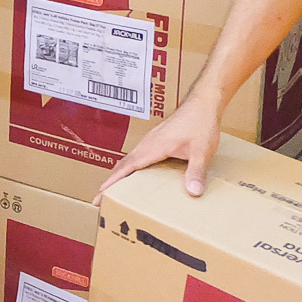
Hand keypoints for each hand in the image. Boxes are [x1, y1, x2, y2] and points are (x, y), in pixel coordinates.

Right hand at [96, 93, 222, 204]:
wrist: (201, 104)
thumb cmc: (200, 123)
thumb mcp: (201, 151)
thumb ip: (196, 171)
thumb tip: (193, 192)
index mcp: (153, 147)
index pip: (127, 167)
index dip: (113, 181)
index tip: (100, 193)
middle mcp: (147, 144)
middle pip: (122, 164)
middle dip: (110, 182)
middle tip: (100, 198)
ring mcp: (150, 141)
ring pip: (129, 160)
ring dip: (119, 174)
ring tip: (113, 189)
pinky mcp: (155, 140)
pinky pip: (137, 156)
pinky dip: (129, 168)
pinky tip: (135, 174)